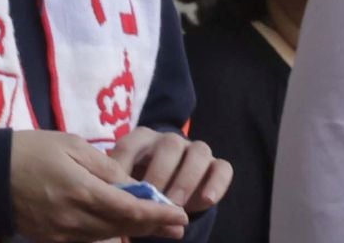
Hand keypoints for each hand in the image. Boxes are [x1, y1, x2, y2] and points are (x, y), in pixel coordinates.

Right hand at [9, 130, 188, 242]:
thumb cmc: (30, 150)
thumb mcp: (71, 145)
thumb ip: (104, 166)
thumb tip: (130, 182)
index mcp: (82, 191)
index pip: (130, 209)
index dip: (157, 214)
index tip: (181, 215)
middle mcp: (75, 219)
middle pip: (123, 228)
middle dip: (153, 227)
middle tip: (179, 225)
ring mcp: (63, 233)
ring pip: (108, 237)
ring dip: (134, 233)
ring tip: (157, 228)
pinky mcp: (52, 239)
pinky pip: (89, 240)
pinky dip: (109, 235)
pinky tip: (122, 229)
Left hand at [110, 127, 232, 215]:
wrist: (169, 195)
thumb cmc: (141, 189)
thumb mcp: (127, 188)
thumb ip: (123, 190)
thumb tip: (120, 202)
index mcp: (142, 139)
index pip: (131, 144)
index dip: (126, 166)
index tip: (123, 191)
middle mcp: (170, 139)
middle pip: (170, 144)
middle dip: (161, 173)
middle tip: (155, 200)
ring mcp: (195, 150)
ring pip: (199, 151)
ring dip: (187, 178)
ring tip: (176, 204)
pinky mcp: (216, 166)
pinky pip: (223, 168)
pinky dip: (217, 183)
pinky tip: (207, 201)